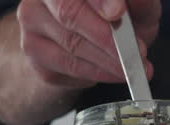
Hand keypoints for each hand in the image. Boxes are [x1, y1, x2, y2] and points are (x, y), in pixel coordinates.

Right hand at [15, 0, 159, 87]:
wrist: (88, 42)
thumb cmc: (114, 17)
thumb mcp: (134, 7)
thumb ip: (138, 2)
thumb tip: (137, 0)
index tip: (118, 13)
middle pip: (68, 13)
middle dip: (106, 37)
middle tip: (136, 53)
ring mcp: (32, 20)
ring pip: (71, 45)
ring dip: (107, 61)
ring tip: (132, 68)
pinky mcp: (32, 50)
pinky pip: (67, 66)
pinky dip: (96, 73)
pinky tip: (112, 72)